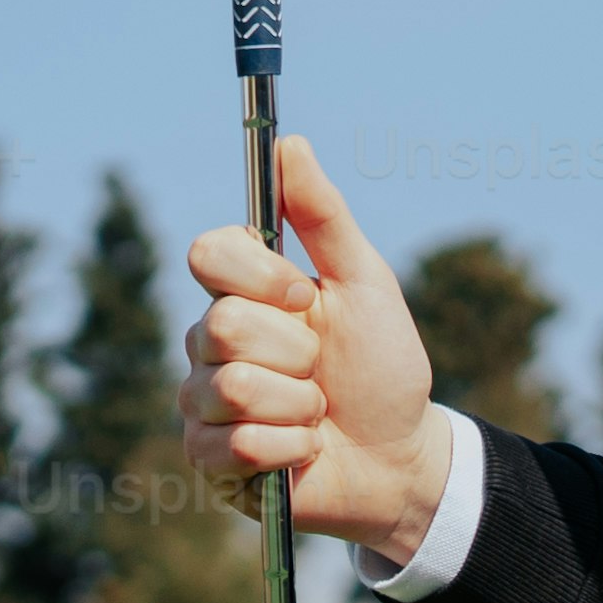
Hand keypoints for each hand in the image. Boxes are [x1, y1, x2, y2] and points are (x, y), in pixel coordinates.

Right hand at [181, 134, 458, 572]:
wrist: (399, 458)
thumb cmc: (382, 367)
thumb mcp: (365, 284)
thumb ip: (324, 217)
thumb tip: (290, 145)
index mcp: (245, 291)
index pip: (208, 254)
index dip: (259, 278)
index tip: (307, 298)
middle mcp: (212, 341)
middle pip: (221, 326)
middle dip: (296, 352)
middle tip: (321, 368)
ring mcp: (203, 400)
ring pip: (231, 388)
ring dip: (298, 406)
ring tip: (317, 413)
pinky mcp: (209, 458)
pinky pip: (235, 443)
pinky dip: (289, 449)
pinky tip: (303, 451)